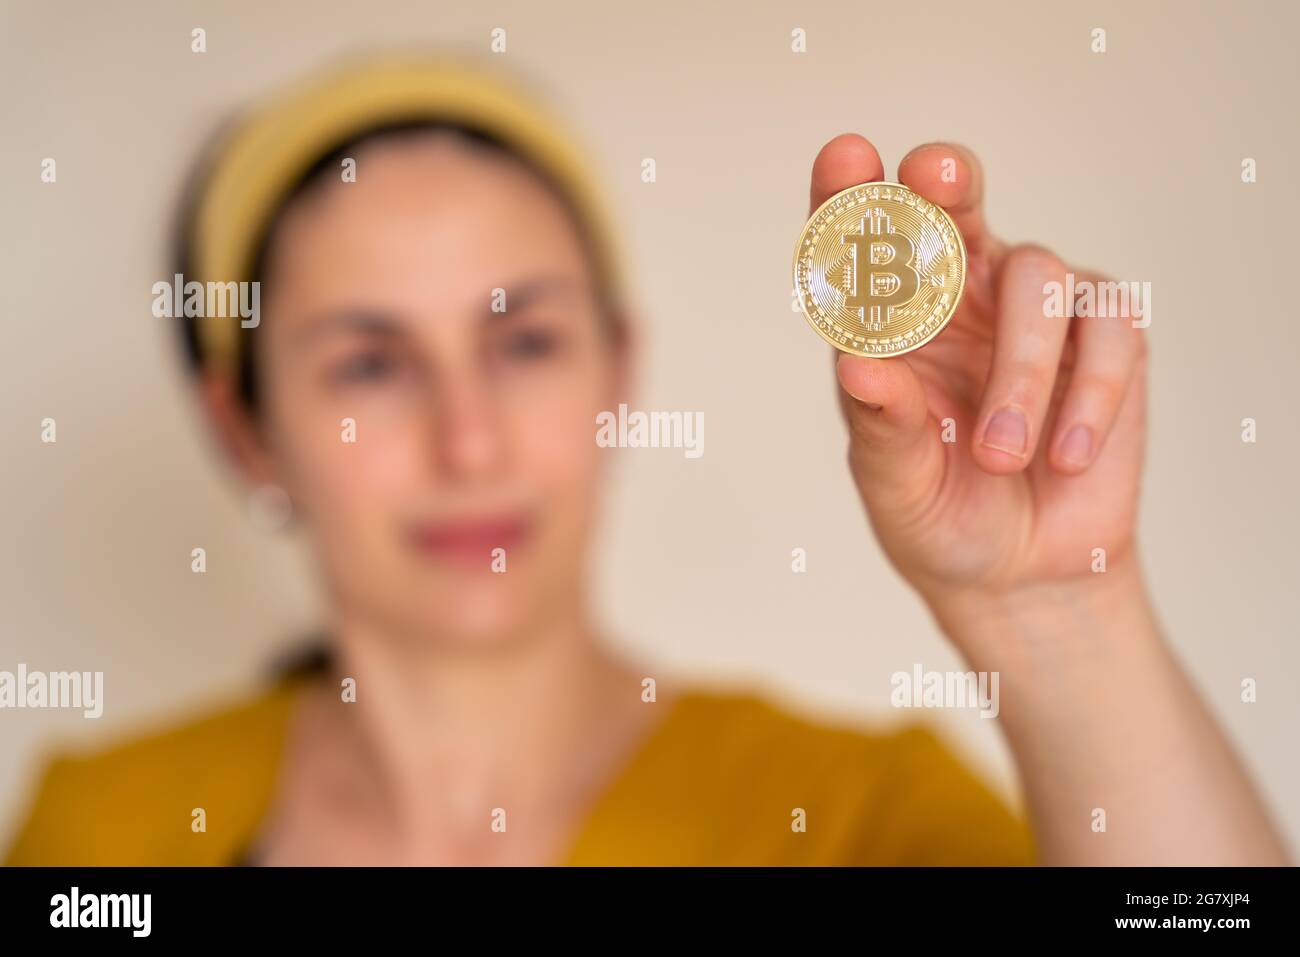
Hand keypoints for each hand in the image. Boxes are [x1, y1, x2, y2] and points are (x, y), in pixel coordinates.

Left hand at [811, 135, 1147, 613]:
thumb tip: (858, 363)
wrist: (1019, 575)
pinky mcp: (1107, 336)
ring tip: (1001, 457)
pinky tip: (1065, 456)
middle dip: (944, 185)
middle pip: (952, 206)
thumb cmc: (940, 514)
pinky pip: (1110, 329)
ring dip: (1020, 373)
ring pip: (1037, 277)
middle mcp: (957, 296)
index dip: (849, 196)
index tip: (844, 158)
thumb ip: (882, 426)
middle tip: (934, 177)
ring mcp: (1034, 309)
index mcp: (888, 323)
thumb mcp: (896, 481)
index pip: (860, 246)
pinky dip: (1088, 396)